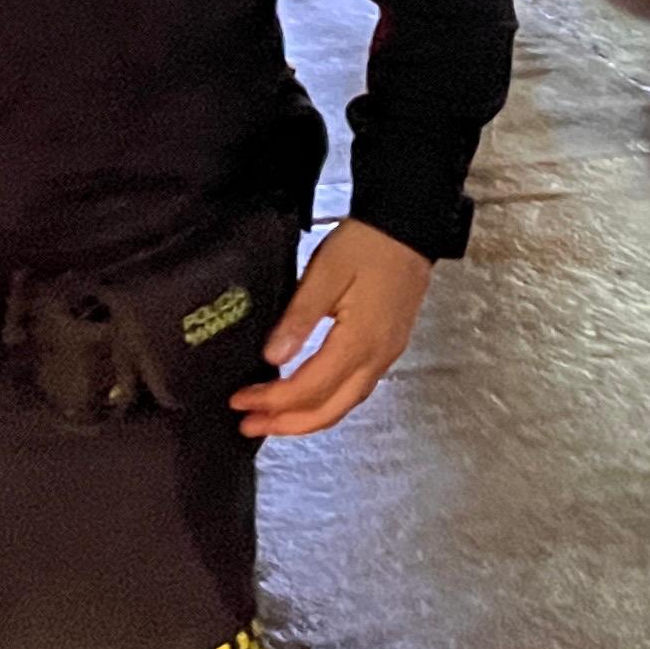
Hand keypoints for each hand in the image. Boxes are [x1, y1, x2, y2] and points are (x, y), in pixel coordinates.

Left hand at [232, 219, 433, 438]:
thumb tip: (272, 358)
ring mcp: (386, 355)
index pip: (309, 387)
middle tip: (248, 424)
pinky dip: (327, 403)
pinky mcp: (388, 347)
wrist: (410, 225)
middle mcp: (377, 357)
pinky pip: (356, 390)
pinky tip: (307, 398)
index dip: (272, 400)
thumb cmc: (367, 243)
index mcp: (359, 341)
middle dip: (286, 423)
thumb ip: (299, 318)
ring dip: (306, 419)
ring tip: (271, 420)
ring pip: (345, 404)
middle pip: (330, 410)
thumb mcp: (325, 272)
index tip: (240, 400)